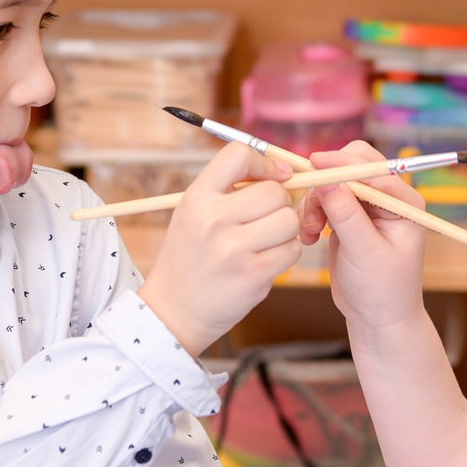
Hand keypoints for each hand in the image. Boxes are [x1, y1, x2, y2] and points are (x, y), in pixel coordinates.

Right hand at [136, 142, 301, 355]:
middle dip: (279, 203)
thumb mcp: (193, 213)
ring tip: (265, 241)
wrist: (173, 311)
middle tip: (265, 219)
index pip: (238, 156)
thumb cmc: (190, 257)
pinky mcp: (253, 275)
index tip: (273, 176)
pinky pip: (292, 250)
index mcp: (196, 198)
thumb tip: (283, 171)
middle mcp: (213, 220)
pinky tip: (266, 260)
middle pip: (275, 192)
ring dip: (286, 230)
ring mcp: (234, 249)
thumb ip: (229, 189)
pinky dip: (286, 253)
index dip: (264, 162)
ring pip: (290, 221)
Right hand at [302, 143, 429, 335]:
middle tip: (310, 207)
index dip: (342, 163)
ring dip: (315, 202)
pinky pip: (324, 199)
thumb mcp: (364, 252)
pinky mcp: (348, 217)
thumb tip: (326, 179)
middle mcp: (388, 198)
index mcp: (404, 202)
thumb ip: (346, 214)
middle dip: (327, 181)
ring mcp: (367, 206)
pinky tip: (309, 238)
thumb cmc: (382, 290)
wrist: (377, 318)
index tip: (314, 163)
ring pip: (333, 182)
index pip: (373, 169)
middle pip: (352, 166)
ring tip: (310, 232)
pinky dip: (312, 213)